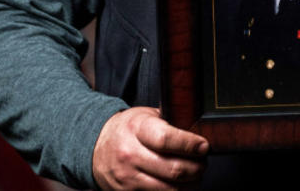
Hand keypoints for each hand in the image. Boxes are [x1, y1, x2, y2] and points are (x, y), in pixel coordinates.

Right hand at [91, 106, 207, 189]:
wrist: (95, 146)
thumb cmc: (127, 129)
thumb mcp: (145, 116)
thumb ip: (170, 121)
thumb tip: (199, 128)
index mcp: (136, 129)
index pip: (167, 140)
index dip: (190, 145)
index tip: (204, 146)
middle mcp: (130, 154)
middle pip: (173, 169)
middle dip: (196, 168)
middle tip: (203, 163)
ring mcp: (127, 177)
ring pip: (169, 189)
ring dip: (190, 184)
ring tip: (195, 175)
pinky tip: (180, 185)